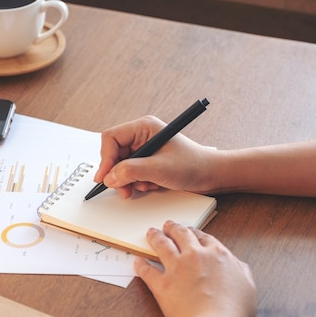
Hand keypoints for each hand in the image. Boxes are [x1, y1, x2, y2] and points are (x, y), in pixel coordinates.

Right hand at [94, 116, 218, 198]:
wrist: (210, 175)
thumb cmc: (193, 164)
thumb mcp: (159, 169)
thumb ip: (132, 171)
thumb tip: (109, 177)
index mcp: (144, 127)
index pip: (111, 138)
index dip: (105, 158)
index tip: (105, 178)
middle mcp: (142, 136)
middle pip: (114, 154)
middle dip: (118, 173)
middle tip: (124, 189)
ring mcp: (145, 149)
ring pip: (121, 166)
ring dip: (129, 180)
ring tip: (145, 186)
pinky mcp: (148, 161)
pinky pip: (132, 173)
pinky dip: (138, 182)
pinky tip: (152, 185)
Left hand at [134, 221, 256, 316]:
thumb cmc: (234, 311)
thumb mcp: (247, 284)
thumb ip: (240, 269)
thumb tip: (234, 263)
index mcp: (217, 254)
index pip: (204, 237)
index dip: (196, 232)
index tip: (191, 230)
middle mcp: (196, 256)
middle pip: (182, 235)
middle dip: (174, 228)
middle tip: (168, 225)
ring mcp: (177, 269)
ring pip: (163, 246)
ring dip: (156, 237)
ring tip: (151, 233)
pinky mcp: (162, 285)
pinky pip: (147, 271)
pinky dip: (141, 265)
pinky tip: (137, 261)